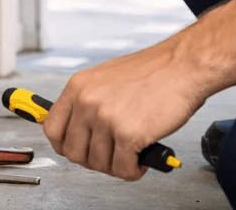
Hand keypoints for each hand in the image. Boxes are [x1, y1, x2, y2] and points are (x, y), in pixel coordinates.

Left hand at [43, 39, 206, 180]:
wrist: (182, 66)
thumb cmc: (153, 71)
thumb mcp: (106, 78)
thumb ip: (89, 102)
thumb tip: (80, 129)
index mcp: (78, 87)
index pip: (52, 129)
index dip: (64, 146)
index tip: (77, 149)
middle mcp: (87, 102)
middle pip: (73, 152)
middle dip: (93, 160)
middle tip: (111, 155)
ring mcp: (106, 119)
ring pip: (98, 164)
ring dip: (116, 165)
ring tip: (131, 154)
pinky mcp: (128, 134)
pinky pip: (122, 169)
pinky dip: (133, 170)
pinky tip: (141, 159)